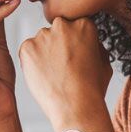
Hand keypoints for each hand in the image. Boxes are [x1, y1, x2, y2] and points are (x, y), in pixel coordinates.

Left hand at [19, 17, 113, 131]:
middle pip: (57, 31)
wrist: (75, 107)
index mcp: (84, 24)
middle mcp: (62, 25)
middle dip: (58, 44)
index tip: (75, 56)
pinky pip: (28, 51)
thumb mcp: (104, 62)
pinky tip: (43, 76)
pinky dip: (32, 62)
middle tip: (62, 66)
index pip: (75, 26)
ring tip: (53, 74)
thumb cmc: (92, 88)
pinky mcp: (26, 48)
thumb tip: (87, 41)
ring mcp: (42, 35)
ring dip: (44, 53)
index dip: (75, 42)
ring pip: (41, 41)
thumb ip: (94, 45)